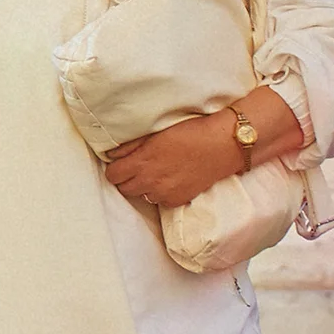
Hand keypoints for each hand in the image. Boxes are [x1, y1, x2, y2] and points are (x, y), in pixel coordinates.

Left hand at [104, 92, 304, 215]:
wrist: (222, 145)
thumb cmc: (190, 132)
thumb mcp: (156, 133)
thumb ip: (131, 146)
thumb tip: (111, 154)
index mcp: (142, 162)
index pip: (113, 175)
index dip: (115, 168)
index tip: (121, 162)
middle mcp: (151, 182)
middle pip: (124, 189)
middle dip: (127, 178)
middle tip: (138, 166)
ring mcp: (165, 194)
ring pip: (142, 196)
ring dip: (144, 186)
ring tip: (156, 171)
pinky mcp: (178, 201)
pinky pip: (160, 202)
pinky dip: (161, 193)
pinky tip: (170, 179)